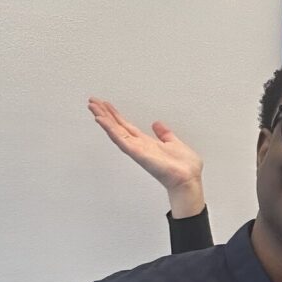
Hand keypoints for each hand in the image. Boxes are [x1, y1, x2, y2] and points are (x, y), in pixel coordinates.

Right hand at [88, 98, 204, 216]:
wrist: (188, 179)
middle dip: (105, 114)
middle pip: (117, 127)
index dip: (116, 116)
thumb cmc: (184, 168)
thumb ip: (165, 134)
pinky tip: (101, 120)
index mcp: (147, 143)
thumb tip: (157, 124)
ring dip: (104, 119)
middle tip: (93, 101)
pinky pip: (121, 140)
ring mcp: (137, 150)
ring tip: (93, 107)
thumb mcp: (174, 143)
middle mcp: (139, 146)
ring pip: (116, 131)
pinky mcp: (138, 153)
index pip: (127, 127)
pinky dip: (110, 130)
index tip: (106, 105)